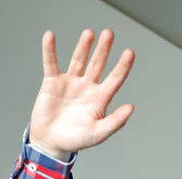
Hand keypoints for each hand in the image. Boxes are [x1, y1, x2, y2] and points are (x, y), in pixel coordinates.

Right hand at [29, 29, 134, 159]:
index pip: (115, 78)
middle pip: (98, 64)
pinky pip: (51, 63)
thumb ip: (115, 121)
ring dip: (83, 46)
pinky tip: (50, 37)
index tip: (130, 52)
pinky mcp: (53, 83)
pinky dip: (50, 50)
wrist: (51, 142)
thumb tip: (131, 108)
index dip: (123, 65)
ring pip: (79, 60)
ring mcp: (71, 83)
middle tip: (109, 33)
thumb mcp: (99, 133)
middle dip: (104, 49)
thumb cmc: (77, 140)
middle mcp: (88, 87)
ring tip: (90, 33)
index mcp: (100, 98)